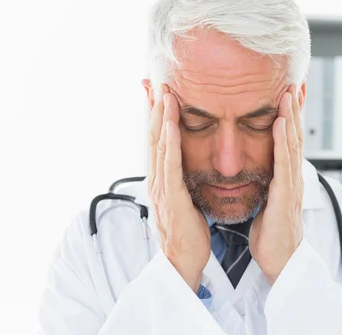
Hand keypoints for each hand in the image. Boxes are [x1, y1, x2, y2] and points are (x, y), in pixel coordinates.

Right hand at [147, 85, 210, 292]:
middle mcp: (156, 178)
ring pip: (158, 144)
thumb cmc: (187, 230)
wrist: (183, 260)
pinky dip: (167, 140)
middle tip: (157, 81)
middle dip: (155, 108)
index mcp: (161, 178)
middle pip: (153, 135)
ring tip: (162, 91)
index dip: (157, 114)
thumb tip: (187, 162)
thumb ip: (182, 178)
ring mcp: (160, 186)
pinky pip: (169, 163)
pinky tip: (169, 122)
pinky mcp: (170, 195)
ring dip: (159, 116)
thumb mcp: (184, 197)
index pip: (158, 139)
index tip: (160, 91)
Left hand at [249, 85, 303, 284]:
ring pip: (292, 143)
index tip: (287, 95)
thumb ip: (269, 184)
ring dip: (291, 116)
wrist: (280, 261)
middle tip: (293, 83)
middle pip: (295, 136)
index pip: (289, 141)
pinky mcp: (285, 194)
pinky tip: (281, 122)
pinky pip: (284, 162)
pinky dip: (283, 140)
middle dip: (294, 109)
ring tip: (289, 93)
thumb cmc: (272, 234)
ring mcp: (291, 184)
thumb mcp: (269, 202)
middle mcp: (292, 176)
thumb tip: (261, 171)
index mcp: (286, 178)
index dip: (289, 117)